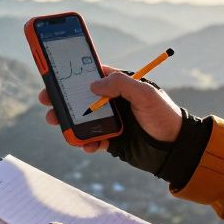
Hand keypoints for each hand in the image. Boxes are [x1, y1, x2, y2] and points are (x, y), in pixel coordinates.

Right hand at [39, 65, 182, 165]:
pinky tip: (88, 145)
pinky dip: (86, 143)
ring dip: (69, 123)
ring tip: (61, 126)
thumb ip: (121, 85)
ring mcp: (111, 121)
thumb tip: (93, 85)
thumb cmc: (165, 115)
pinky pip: (92, 140)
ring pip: (82, 120)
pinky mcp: (112, 140)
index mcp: (120, 85)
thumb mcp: (146, 94)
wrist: (176, 148)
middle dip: (62, 100)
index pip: (91, 75)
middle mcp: (113, 102)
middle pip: (80, 98)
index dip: (71, 75)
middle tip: (47, 102)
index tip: (54, 76)